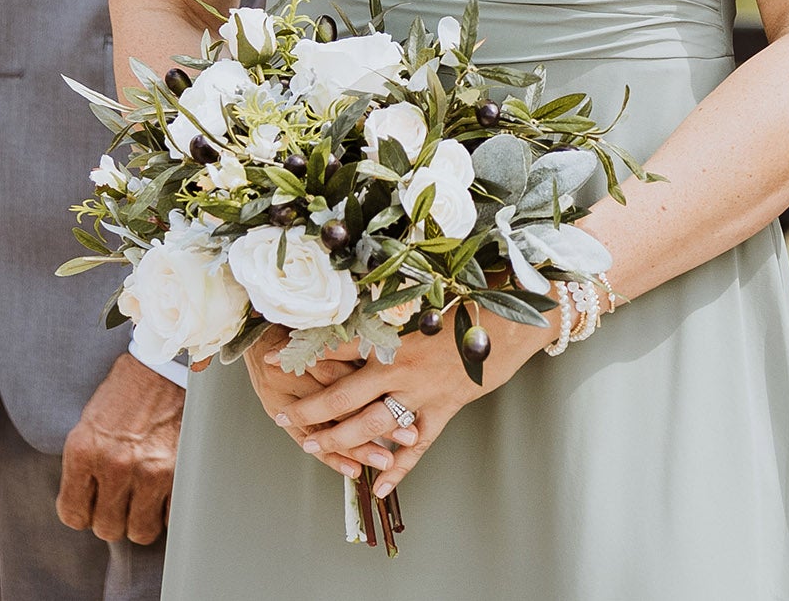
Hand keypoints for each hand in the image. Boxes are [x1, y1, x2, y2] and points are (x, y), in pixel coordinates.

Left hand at [55, 353, 183, 545]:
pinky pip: (169, 515)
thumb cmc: (127, 393)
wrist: (168, 363)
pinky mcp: (179, 468)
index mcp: (83, 451)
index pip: (74, 515)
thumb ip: (84, 468)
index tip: (95, 503)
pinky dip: (168, 509)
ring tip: (145, 498)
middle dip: (114, 518)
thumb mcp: (90, 426)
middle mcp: (113, 463)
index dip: (85, 513)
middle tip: (123, 498)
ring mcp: (149, 468)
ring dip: (142, 518)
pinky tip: (166, 490)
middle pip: (107, 528)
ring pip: (139, 530)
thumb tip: (87, 507)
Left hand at [273, 317, 545, 502]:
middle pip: (345, 394)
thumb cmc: (473, 303)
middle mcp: (402, 368)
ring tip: (313, 447)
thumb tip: (366, 319)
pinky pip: (417, 445)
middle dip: (311, 407)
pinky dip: (398, 467)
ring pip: (371, 425)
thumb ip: (396, 319)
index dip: (305, 351)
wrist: (516, 319)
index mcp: (397, 336)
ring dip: (340, 439)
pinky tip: (378, 485)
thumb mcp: (429, 305)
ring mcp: (422, 393)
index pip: (341, 346)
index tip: (272, 354)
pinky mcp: (444, 409)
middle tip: (283, 415)